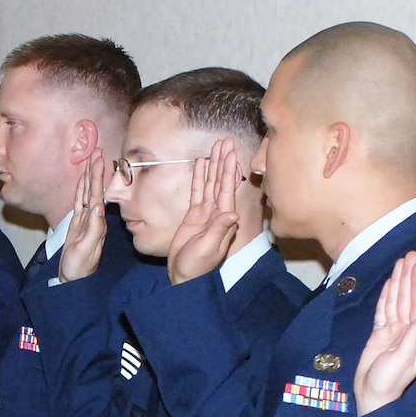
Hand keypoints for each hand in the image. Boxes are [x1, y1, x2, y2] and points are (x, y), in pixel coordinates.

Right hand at [58, 151, 106, 281]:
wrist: (74, 279)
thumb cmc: (79, 267)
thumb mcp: (86, 249)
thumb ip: (93, 228)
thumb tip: (97, 206)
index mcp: (97, 221)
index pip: (97, 193)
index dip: (97, 176)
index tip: (99, 159)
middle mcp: (93, 218)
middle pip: (93, 189)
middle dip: (95, 170)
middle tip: (97, 151)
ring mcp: (85, 220)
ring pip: (87, 193)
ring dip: (89, 176)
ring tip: (91, 160)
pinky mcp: (77, 224)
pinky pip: (79, 202)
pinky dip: (80, 190)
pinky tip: (82, 181)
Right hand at [168, 139, 242, 283]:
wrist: (184, 275)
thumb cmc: (197, 266)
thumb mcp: (208, 248)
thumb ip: (219, 230)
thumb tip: (231, 214)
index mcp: (223, 218)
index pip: (227, 188)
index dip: (228, 170)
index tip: (230, 152)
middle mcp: (217, 211)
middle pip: (220, 181)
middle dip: (223, 161)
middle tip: (225, 141)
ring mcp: (206, 212)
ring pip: (210, 183)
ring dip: (212, 165)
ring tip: (214, 146)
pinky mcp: (194, 215)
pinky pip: (197, 192)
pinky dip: (198, 177)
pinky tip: (200, 164)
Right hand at [352, 253, 415, 414]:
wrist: (372, 396)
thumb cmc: (388, 382)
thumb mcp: (403, 361)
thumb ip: (414, 338)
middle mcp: (407, 329)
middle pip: (407, 297)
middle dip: (408, 276)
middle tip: (409, 255)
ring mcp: (393, 332)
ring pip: (395, 301)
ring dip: (397, 282)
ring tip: (399, 263)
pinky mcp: (379, 335)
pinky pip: (383, 311)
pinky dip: (385, 297)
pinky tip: (388, 285)